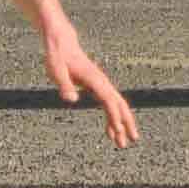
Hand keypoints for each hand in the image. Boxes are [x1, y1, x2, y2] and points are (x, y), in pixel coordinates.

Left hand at [47, 32, 139, 148]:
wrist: (62, 43)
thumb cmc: (57, 57)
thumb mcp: (56, 70)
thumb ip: (64, 85)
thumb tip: (72, 100)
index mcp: (94, 80)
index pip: (109, 100)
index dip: (114, 116)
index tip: (118, 131)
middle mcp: (102, 82)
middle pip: (120, 105)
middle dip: (126, 123)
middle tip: (132, 140)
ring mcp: (101, 85)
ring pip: (117, 106)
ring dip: (122, 124)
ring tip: (123, 144)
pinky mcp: (97, 87)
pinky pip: (109, 105)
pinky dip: (112, 119)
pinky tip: (111, 132)